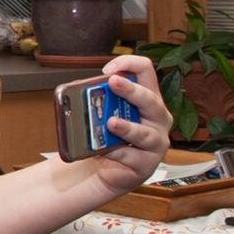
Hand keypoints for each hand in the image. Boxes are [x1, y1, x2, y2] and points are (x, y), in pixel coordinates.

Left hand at [89, 55, 171, 193]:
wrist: (107, 169)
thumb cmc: (110, 137)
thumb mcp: (104, 115)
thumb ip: (97, 101)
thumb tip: (76, 91)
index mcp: (148, 99)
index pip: (146, 71)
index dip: (129, 64)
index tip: (108, 70)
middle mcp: (158, 118)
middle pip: (150, 99)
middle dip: (131, 90)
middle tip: (113, 82)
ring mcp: (156, 141)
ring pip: (145, 133)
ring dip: (127, 127)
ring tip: (111, 122)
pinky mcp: (147, 164)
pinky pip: (132, 157)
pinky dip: (116, 153)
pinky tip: (104, 151)